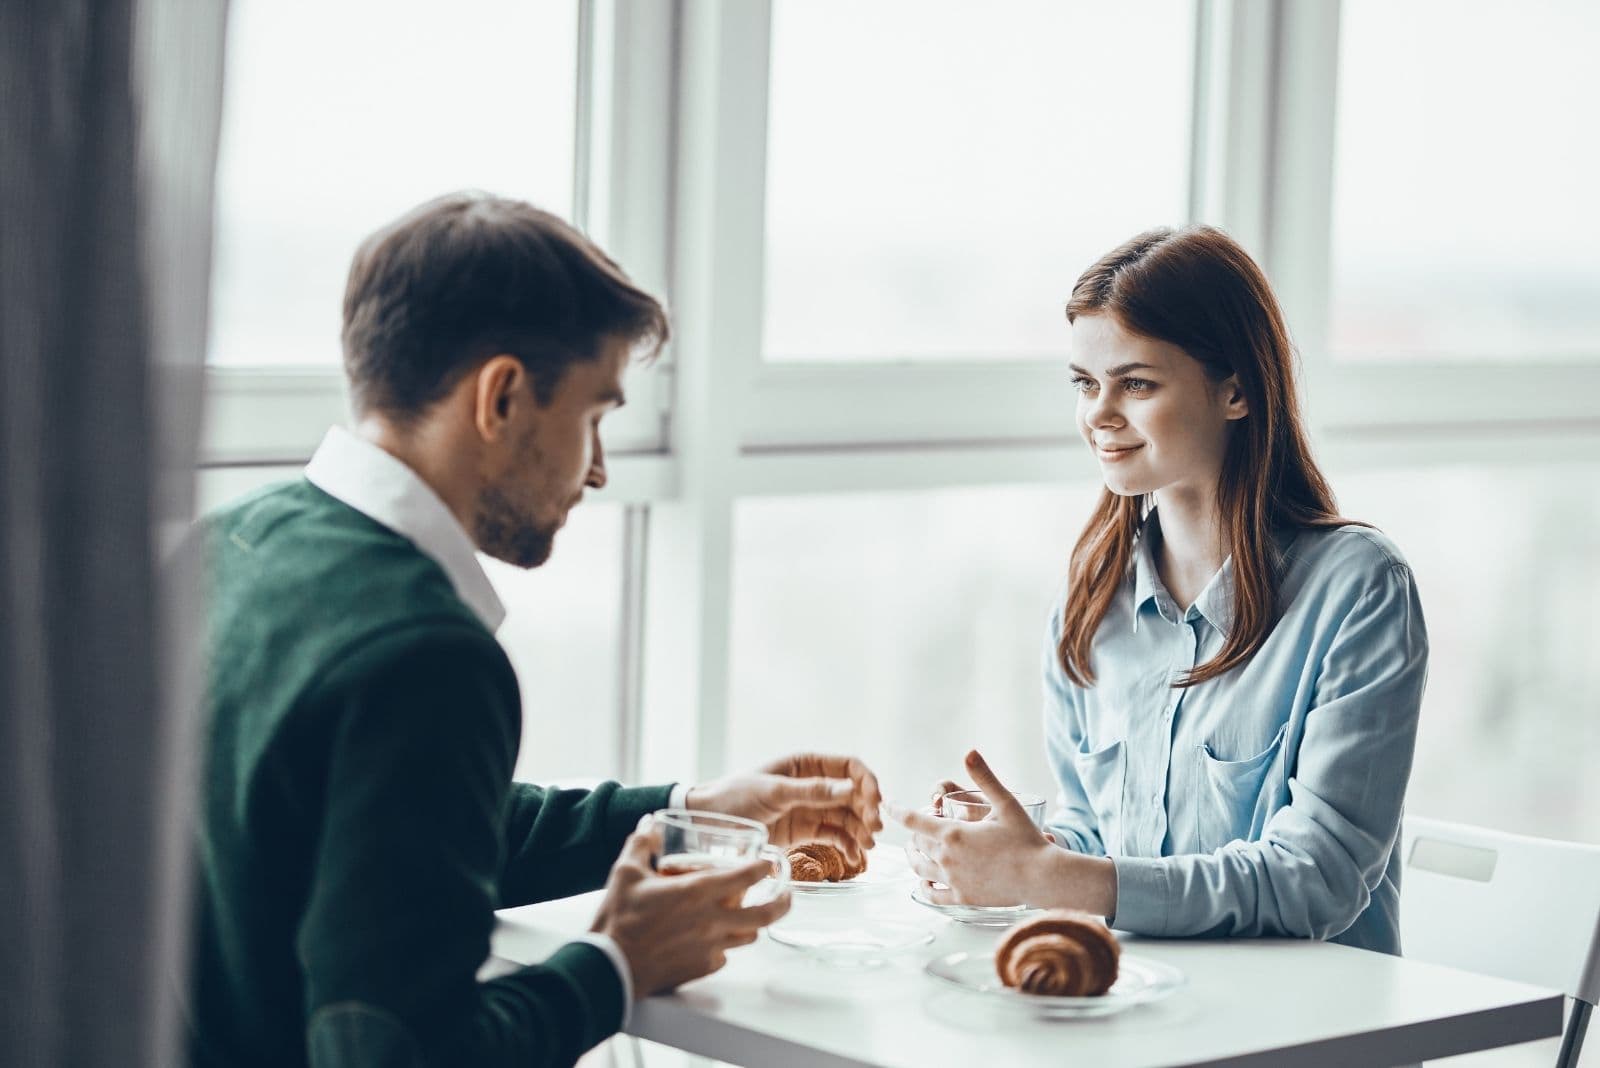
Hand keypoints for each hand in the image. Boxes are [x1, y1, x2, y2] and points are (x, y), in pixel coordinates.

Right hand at [589, 816, 791, 996]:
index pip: (744, 877)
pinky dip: (724, 945)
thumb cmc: (618, 919)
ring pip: (748, 936)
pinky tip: (713, 938)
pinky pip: (724, 955)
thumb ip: (641, 843)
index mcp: (696, 893)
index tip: (769, 862)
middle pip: (764, 913)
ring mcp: (709, 948)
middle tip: (788, 893)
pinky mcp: (701, 968)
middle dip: (783, 902)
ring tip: (751, 914)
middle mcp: (711, 921)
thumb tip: (649, 823)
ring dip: (753, 924)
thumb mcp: (625, 872)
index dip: (763, 867)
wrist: (609, 967)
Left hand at [687, 753, 882, 867]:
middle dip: (867, 810)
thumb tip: (850, 788)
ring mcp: (809, 808)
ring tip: (866, 848)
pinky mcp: (804, 831)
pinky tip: (853, 858)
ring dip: (861, 830)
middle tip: (874, 832)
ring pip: (847, 817)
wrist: (706, 824)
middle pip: (853, 794)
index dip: (867, 782)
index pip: (849, 766)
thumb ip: (811, 791)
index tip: (875, 803)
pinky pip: (834, 836)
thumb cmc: (734, 797)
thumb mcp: (773, 792)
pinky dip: (847, 846)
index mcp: (805, 763)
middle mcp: (812, 784)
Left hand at [892, 750, 1072, 906]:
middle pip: (917, 844)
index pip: (913, 820)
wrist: (1041, 877)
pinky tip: (925, 882)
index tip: (887, 804)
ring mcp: (953, 880)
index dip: (897, 810)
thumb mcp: (1006, 803)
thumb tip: (969, 751)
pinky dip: (924, 887)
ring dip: (914, 858)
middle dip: (913, 834)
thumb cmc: (1026, 838)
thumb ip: (985, 777)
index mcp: (953, 833)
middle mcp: (947, 858)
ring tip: (915, 851)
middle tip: (916, 828)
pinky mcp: (963, 898)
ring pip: (920, 869)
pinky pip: (933, 895)